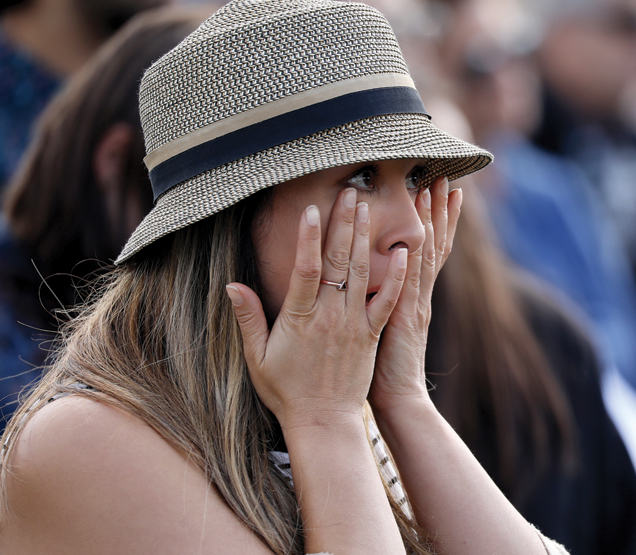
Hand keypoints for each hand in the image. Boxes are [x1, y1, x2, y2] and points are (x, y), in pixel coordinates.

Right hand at [227, 188, 408, 429]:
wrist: (324, 423)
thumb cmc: (286, 391)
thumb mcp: (257, 357)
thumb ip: (248, 318)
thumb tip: (232, 285)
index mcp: (299, 318)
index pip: (305, 268)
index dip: (309, 236)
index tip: (312, 208)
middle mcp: (329, 316)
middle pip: (337, 261)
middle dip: (344, 224)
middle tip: (350, 192)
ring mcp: (353, 324)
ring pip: (361, 273)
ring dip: (365, 238)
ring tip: (368, 207)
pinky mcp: (371, 335)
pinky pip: (387, 302)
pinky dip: (396, 277)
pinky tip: (404, 253)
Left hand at [369, 177, 461, 412]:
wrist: (398, 401)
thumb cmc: (382, 371)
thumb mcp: (381, 330)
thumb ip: (380, 301)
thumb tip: (371, 280)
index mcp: (412, 297)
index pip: (425, 250)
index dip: (433, 221)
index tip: (435, 191)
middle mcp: (417, 296)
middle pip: (431, 244)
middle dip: (436, 209)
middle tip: (442, 176)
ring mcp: (414, 305)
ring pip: (424, 256)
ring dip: (429, 222)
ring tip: (434, 190)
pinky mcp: (402, 320)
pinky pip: (408, 286)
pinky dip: (412, 262)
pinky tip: (412, 238)